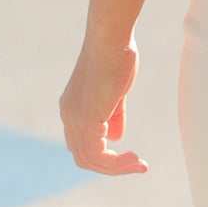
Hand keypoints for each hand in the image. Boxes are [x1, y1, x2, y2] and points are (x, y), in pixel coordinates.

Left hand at [59, 37, 147, 175]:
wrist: (111, 39)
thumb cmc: (117, 56)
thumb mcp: (115, 92)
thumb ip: (114, 115)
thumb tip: (115, 137)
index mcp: (72, 108)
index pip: (82, 144)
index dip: (105, 156)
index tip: (131, 156)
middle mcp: (68, 115)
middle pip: (83, 157)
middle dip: (112, 166)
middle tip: (139, 164)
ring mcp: (75, 118)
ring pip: (90, 159)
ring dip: (117, 167)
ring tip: (140, 163)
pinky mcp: (86, 119)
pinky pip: (97, 153)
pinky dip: (116, 162)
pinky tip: (134, 158)